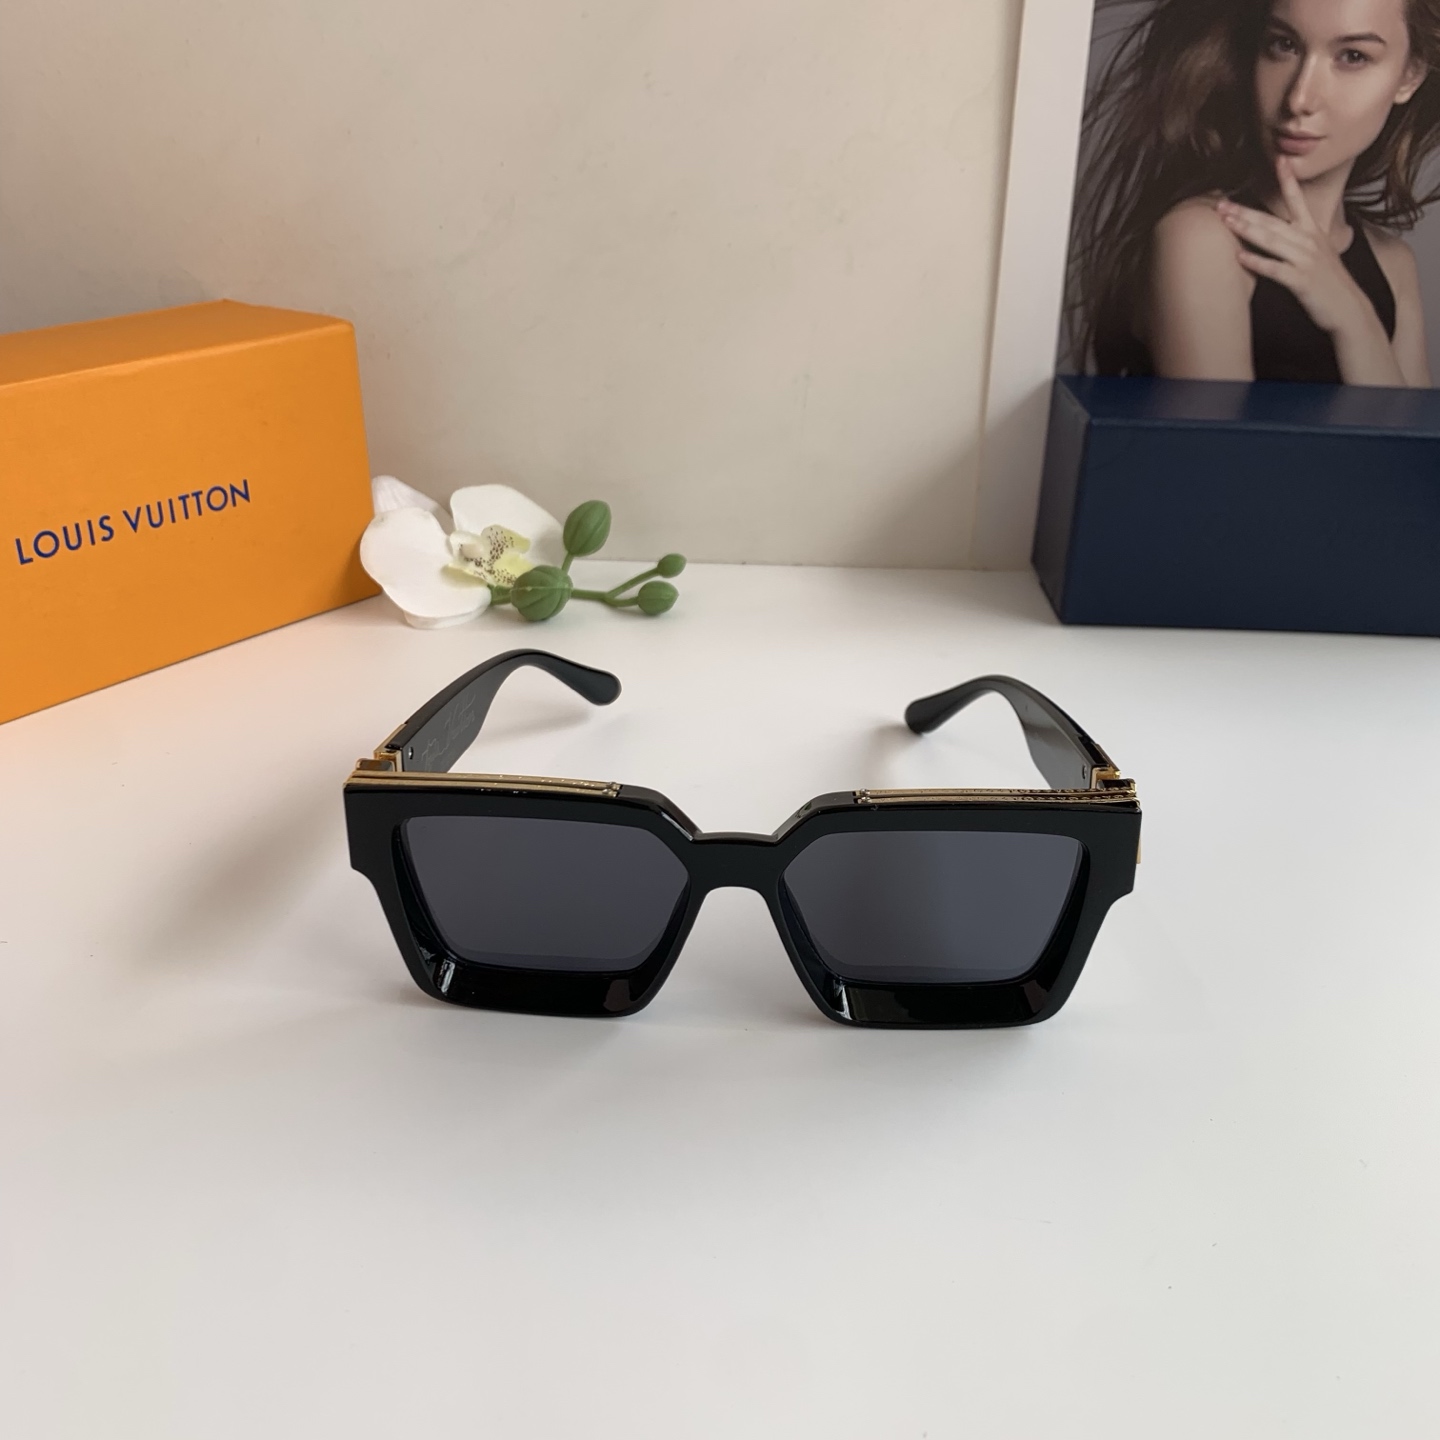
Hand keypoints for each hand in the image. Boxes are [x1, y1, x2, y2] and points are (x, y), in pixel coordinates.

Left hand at [1216, 158, 1373, 337]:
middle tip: (1221, 204)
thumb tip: (1277, 233)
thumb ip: (1298, 241)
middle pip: (1272, 221)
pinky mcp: (1302, 280)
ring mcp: (1306, 260)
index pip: (1298, 200)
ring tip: (1225, 222)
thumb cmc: (1328, 283)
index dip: (1288, 180)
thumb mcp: (1317, 254)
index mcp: (1312, 232)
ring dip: (1247, 230)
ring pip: (1272, 240)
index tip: (1279, 159)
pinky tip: (1239, 257)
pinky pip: (1275, 269)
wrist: (1348, 308)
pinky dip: (1257, 262)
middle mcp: (1309, 241)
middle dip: (1245, 211)